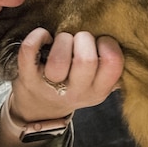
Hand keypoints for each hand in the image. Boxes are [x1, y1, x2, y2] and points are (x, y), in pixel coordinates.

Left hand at [8, 27, 123, 123]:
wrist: (40, 111)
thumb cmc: (73, 86)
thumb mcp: (96, 84)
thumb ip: (108, 68)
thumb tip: (120, 37)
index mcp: (99, 90)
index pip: (113, 63)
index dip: (108, 44)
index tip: (99, 42)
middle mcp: (77, 92)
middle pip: (86, 60)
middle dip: (84, 39)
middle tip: (79, 40)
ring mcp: (51, 87)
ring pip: (58, 59)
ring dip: (62, 40)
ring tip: (62, 41)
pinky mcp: (28, 78)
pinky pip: (29, 51)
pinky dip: (36, 36)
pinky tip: (44, 36)